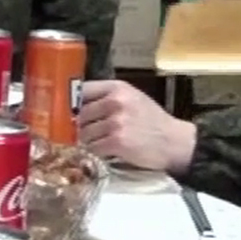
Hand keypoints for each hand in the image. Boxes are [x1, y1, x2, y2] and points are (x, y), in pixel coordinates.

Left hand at [77, 80, 197, 174]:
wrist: (174, 142)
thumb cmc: (151, 121)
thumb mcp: (131, 99)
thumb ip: (105, 99)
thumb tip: (74, 107)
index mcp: (117, 88)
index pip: (82, 90)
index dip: (71, 103)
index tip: (66, 112)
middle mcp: (115, 101)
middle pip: (80, 114)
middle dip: (79, 126)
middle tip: (84, 133)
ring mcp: (116, 122)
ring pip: (84, 133)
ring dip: (87, 141)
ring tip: (98, 142)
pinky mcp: (117, 141)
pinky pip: (93, 147)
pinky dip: (96, 152)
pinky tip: (105, 151)